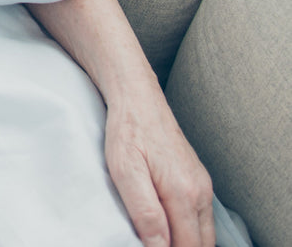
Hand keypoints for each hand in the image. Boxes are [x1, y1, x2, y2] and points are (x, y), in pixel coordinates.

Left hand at [104, 95, 213, 246]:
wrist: (137, 97)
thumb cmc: (128, 130)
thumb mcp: (125, 170)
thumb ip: (145, 212)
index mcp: (184, 193)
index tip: (148, 246)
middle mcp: (200, 192)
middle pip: (201, 244)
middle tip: (151, 243)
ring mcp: (203, 185)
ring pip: (204, 233)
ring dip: (186, 242)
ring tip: (158, 237)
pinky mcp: (198, 179)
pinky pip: (201, 217)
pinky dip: (189, 229)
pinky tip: (169, 225)